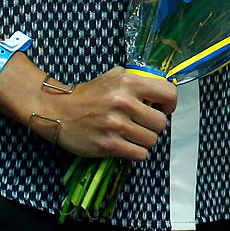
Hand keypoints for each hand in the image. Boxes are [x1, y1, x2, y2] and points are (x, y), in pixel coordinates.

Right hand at [29, 67, 176, 160]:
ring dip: (145, 140)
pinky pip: (139, 154)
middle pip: (161, 122)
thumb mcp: (113, 76)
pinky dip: (136, 152)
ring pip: (152, 140)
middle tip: (143, 124)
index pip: (169, 94)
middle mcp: (124, 103)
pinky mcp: (108, 144)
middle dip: (154, 125)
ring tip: (133, 135)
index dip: (170, 104)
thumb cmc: (89, 94)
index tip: (164, 109)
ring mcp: (116, 125)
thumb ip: (137, 79)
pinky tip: (127, 145)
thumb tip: (159, 90)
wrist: (59, 111)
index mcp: (129, 83)